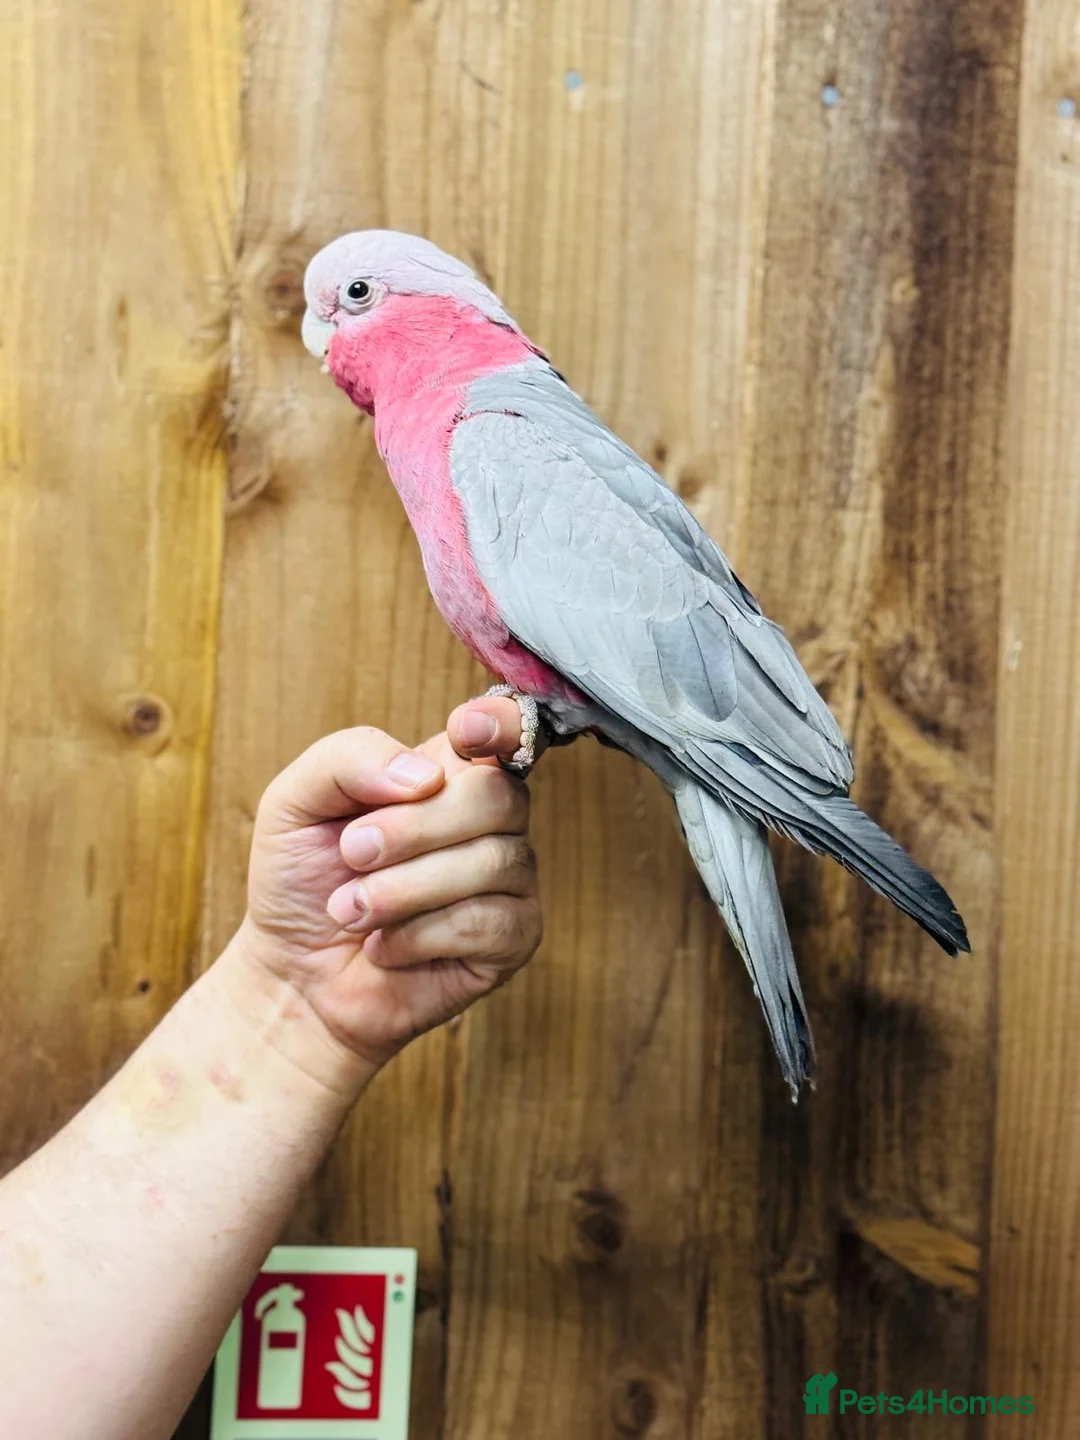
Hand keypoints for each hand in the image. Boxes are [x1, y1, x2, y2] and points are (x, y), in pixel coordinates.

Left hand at [226, 697, 540, 1086]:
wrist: (293, 975)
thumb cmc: (302, 881)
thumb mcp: (295, 801)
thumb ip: (350, 760)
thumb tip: (425, 777)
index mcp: (445, 773)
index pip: (506, 728)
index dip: (502, 723)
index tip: (464, 732)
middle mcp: (489, 820)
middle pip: (495, 796)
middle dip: (412, 829)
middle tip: (352, 853)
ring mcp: (508, 878)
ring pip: (490, 862)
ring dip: (402, 890)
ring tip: (351, 910)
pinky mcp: (512, 938)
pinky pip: (486, 922)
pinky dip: (418, 935)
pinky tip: (386, 945)